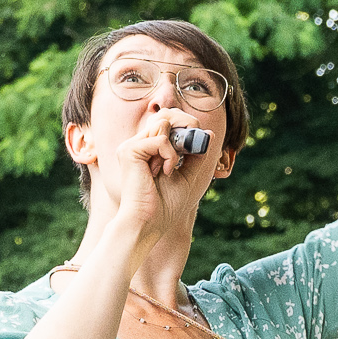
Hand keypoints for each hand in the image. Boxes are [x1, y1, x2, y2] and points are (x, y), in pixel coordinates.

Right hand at [79, 106, 200, 257]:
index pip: (168, 120)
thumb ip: (196, 155)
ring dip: (177, 146)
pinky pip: (160, 139)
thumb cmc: (165, 207)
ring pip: (163, 122)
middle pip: (166, 115)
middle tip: (190, 150)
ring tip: (172, 167)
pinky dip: (170, 155)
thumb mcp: (189, 176)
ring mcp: (132, 146)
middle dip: (186, 127)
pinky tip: (165, 171)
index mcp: (148, 149)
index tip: (194, 146)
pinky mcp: (129, 151)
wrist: (148, 224)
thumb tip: (208, 134)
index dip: (186, 125)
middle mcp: (138, 144)